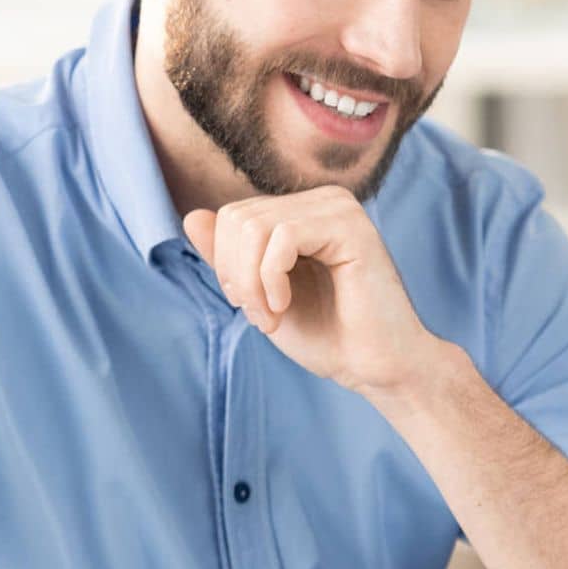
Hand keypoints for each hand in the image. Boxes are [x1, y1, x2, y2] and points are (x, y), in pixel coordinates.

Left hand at [182, 187, 447, 398]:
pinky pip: (282, 237)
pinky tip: (284, 306)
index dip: (226, 266)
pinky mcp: (351, 226)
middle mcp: (322, 201)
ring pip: (254, 226)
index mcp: (302, 212)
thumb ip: (229, 258)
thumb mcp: (259, 295)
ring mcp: (339, 209)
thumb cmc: (326, 335)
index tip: (250, 307)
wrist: (376, 367)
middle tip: (261, 317)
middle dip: (235, 276)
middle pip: (237, 218)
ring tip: (271, 316)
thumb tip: (191, 216)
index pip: (231, 216)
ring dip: (250, 283)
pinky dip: (269, 279)